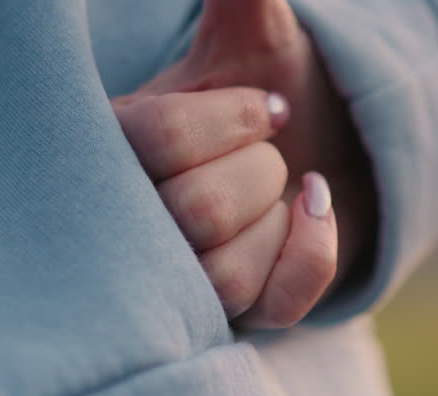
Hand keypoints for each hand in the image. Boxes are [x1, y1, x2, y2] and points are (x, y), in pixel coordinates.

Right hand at [114, 87, 335, 328]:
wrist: (324, 148)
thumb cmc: (268, 87)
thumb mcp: (249, 35)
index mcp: (112, 144)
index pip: (157, 139)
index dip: (230, 120)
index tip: (266, 107)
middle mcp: (129, 224)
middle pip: (196, 212)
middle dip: (260, 171)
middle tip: (269, 156)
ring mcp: (177, 283)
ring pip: (224, 275)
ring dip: (278, 219)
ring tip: (280, 191)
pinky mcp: (230, 319)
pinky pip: (274, 307)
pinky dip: (312, 254)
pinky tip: (314, 210)